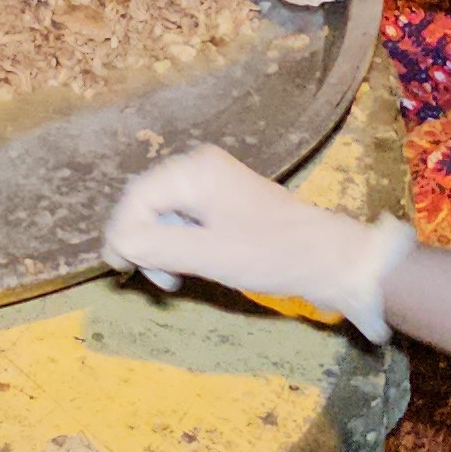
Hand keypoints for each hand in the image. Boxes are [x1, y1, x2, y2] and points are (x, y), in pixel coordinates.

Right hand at [102, 145, 417, 338]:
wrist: (333, 262)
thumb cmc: (275, 254)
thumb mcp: (212, 255)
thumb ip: (159, 246)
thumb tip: (117, 241)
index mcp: (197, 171)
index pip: (138, 196)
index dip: (122, 232)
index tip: (119, 269)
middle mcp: (201, 170)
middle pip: (147, 203)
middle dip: (141, 241)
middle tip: (154, 281)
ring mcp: (214, 188)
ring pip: (163, 215)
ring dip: (159, 248)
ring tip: (172, 280)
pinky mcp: (225, 208)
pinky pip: (184, 223)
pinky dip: (177, 247)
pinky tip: (186, 269)